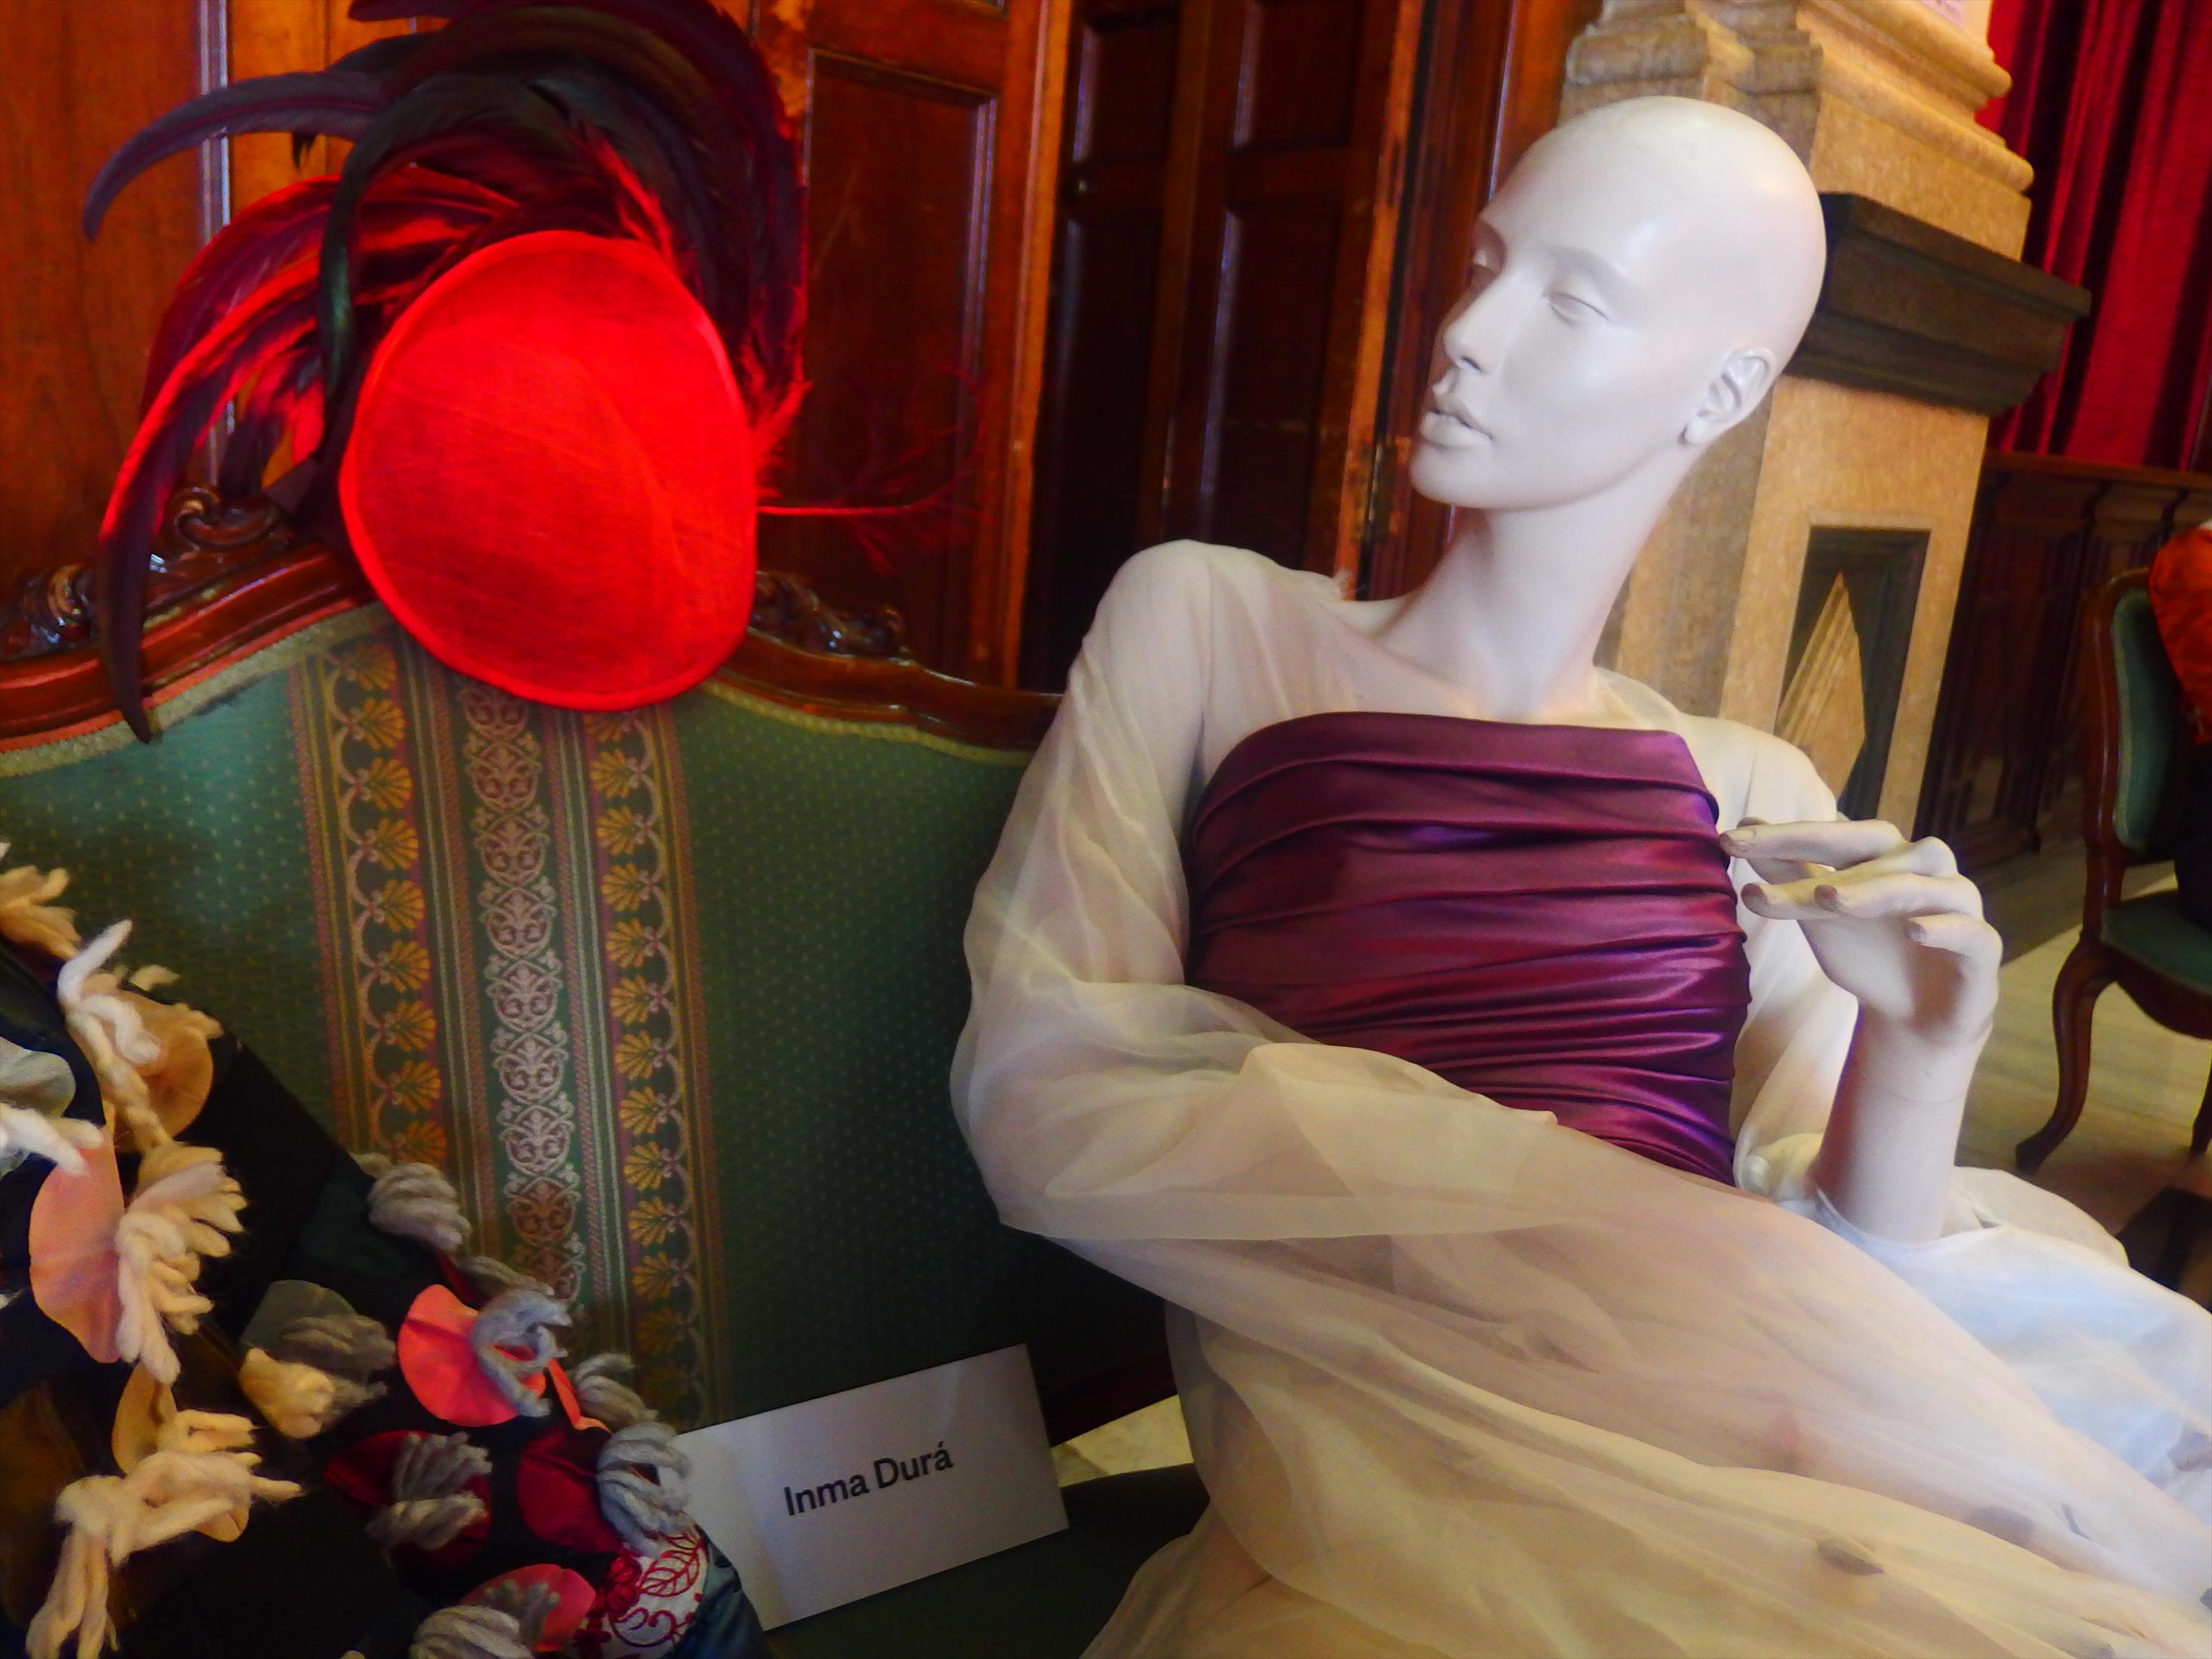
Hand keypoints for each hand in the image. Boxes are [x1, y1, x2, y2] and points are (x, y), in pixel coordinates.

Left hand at [1721, 819, 1998, 1053]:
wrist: (1914, 1014)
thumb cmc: (1865, 953)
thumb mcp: (1819, 918)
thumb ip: (1788, 875)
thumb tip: (1745, 823)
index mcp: (1881, 855)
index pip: (1831, 833)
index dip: (1781, 835)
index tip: (1726, 840)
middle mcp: (1921, 867)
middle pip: (1875, 842)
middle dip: (1818, 847)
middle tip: (1763, 857)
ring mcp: (1955, 903)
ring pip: (1920, 883)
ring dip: (1875, 888)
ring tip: (1828, 898)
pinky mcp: (1980, 945)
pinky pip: (1969, 929)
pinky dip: (1942, 927)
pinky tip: (1913, 932)